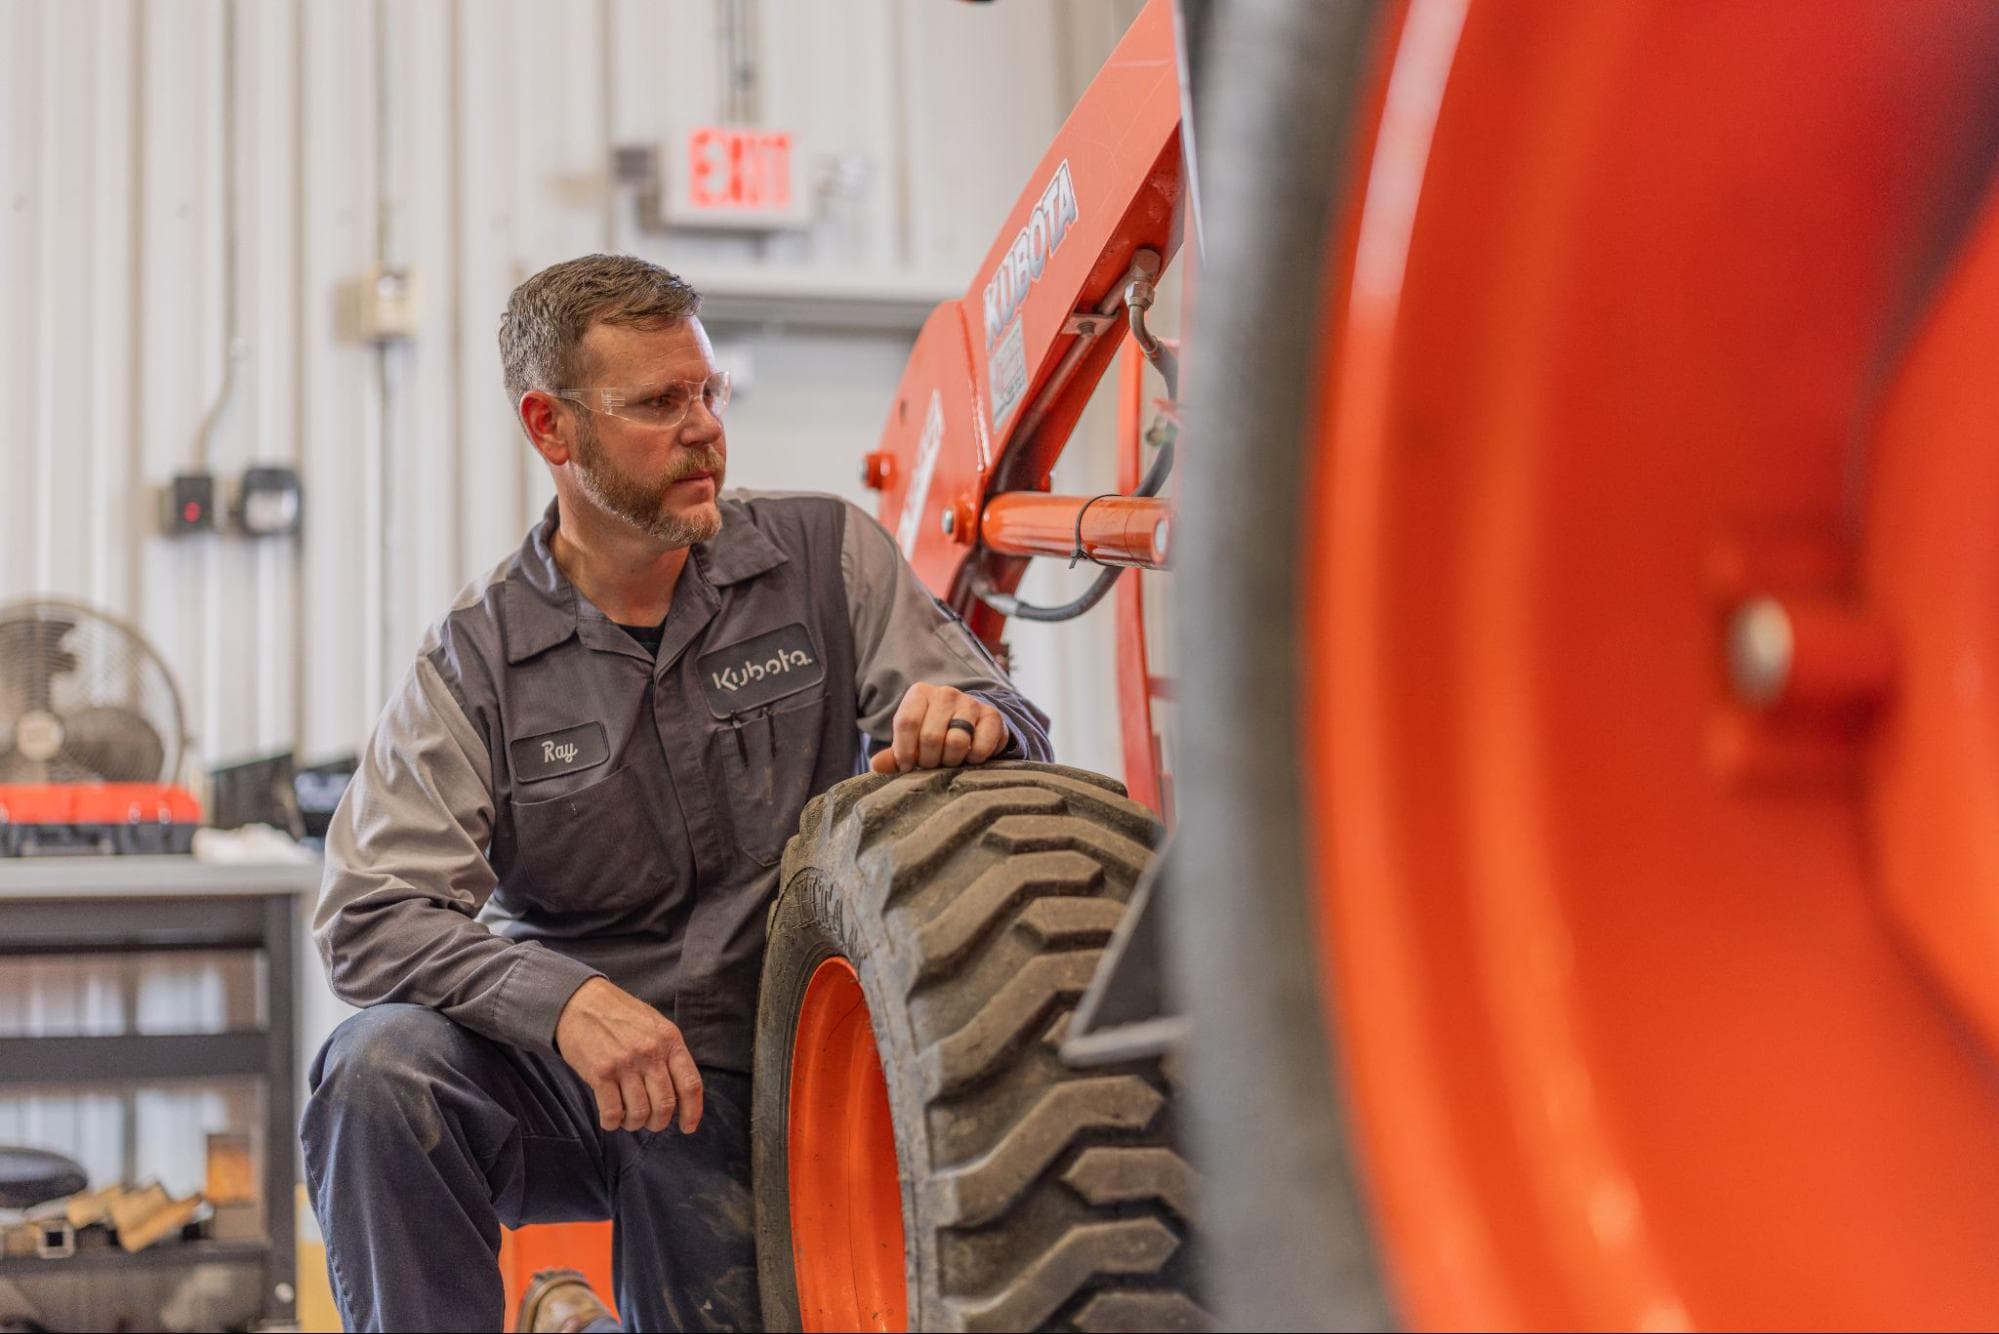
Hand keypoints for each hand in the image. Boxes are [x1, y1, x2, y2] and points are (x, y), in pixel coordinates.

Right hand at [554, 977, 703, 1133]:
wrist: (580, 1001)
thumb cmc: (619, 1014)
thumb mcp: (654, 1024)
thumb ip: (668, 1052)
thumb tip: (680, 1091)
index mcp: (669, 1039)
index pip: (690, 1084)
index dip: (692, 1111)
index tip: (688, 1127)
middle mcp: (650, 1052)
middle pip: (665, 1104)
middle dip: (658, 1122)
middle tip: (650, 1122)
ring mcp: (625, 1063)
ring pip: (640, 1112)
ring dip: (634, 1123)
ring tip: (628, 1118)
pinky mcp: (600, 1073)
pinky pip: (613, 1112)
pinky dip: (612, 1123)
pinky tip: (611, 1118)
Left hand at [869, 684, 1007, 773]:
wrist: (972, 725)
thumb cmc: (935, 734)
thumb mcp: (911, 741)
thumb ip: (894, 754)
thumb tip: (877, 765)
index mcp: (920, 693)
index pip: (907, 722)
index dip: (905, 751)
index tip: (908, 766)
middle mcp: (945, 693)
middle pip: (931, 736)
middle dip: (929, 760)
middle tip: (932, 765)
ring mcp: (970, 702)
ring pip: (956, 742)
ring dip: (951, 761)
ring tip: (950, 761)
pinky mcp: (992, 716)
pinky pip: (980, 746)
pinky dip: (974, 760)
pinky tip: (970, 757)